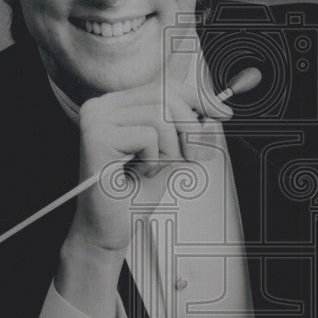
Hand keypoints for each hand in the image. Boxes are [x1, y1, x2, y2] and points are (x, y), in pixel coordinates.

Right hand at [55, 74, 230, 317]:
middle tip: (188, 157)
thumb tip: (215, 112)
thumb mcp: (170, 156)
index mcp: (116, 106)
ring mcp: (96, 119)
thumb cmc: (132, 198)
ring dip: (169, 150)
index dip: (198, 98)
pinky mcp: (96, 136)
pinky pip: (148, 135)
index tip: (222, 113)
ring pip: (160, 116)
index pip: (164, 86)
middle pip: (164, 94)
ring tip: (153, 170)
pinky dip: (154, 159)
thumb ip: (188, 132)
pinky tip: (138, 174)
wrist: (108, 232)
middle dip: (188, 128)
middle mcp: (102, 107)